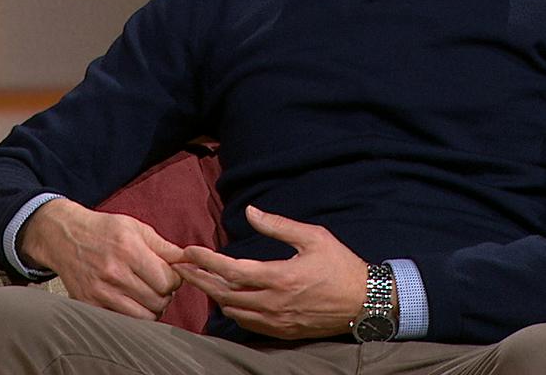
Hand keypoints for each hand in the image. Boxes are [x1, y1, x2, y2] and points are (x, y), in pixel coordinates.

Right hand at [20, 198, 186, 320]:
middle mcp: (114, 272)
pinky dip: (132, 316)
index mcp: (128, 249)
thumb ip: (164, 247)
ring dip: (151, 309)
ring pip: (143, 317)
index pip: (168, 281)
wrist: (64, 237)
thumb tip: (191, 260)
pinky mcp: (89, 304)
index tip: (169, 275)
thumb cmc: (103, 230)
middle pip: (158, 301)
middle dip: (165, 295)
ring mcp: (100, 291)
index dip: (175, 280)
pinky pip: (123, 321)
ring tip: (147, 295)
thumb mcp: (135, 228)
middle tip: (158, 285)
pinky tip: (131, 301)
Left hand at [174, 205, 366, 338]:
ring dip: (213, 295)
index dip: (206, 261)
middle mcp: (274, 302)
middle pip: (224, 293)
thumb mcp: (313, 237)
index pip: (231, 270)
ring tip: (199, 280)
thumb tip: (250, 212)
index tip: (188, 251)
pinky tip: (225, 299)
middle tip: (181, 266)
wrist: (364, 302)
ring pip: (233, 311)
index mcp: (280, 277)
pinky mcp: (282, 332)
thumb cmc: (340, 265)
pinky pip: (247, 324)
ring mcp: (277, 321)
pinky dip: (231, 311)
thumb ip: (278, 225)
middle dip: (199, 279)